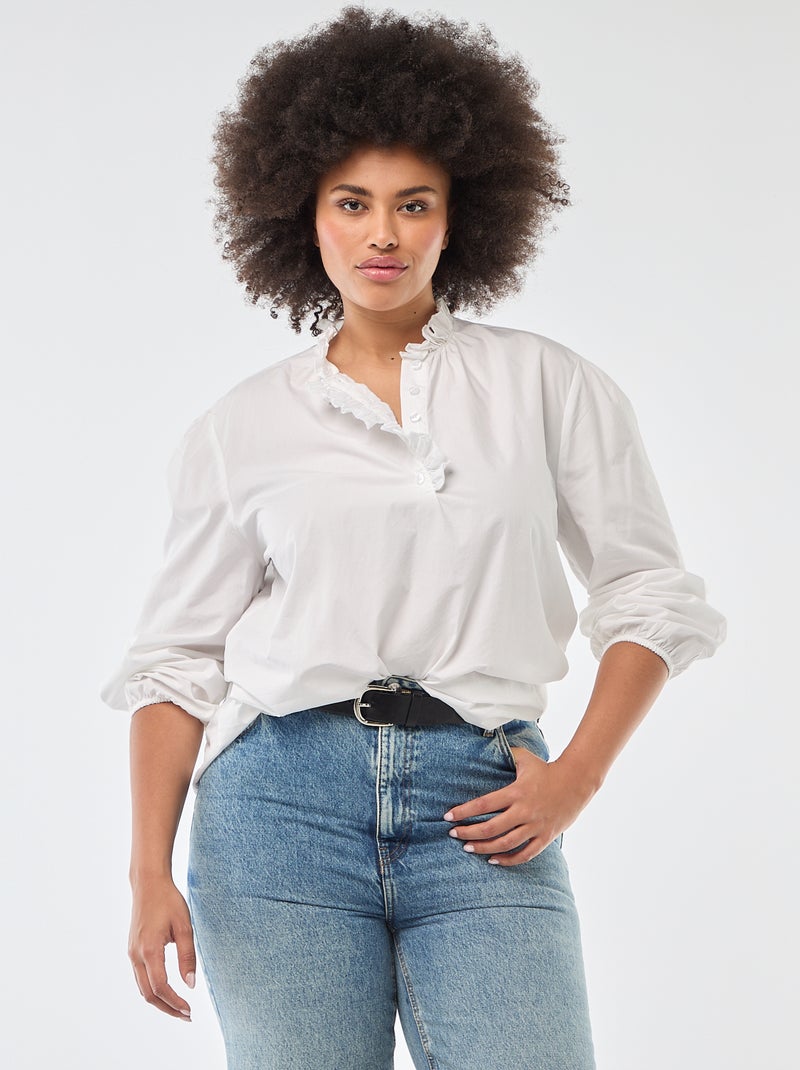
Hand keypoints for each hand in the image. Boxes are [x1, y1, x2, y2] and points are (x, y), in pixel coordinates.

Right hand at [128, 874, 196, 1019]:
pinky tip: (167, 991)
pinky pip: (140, 977)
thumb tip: (191, 984)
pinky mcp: (132, 950)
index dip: (175, 1002)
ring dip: (160, 1001)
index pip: (160, 987)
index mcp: (149, 950)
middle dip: (167, 1008)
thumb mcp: (184, 926)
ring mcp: (132, 953)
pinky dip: (152, 989)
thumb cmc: (169, 901)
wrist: (148, 884)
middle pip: (148, 994)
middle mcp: (136, 955)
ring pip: (142, 988)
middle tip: (186, 1015)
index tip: (189, 1010)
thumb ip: (187, 956)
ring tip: (179, 1007)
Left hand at [443, 747, 595, 865]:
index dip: (464, 812)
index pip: (484, 805)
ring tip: (468, 848)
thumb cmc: (547, 769)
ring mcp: (535, 826)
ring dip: (484, 848)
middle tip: (453, 834)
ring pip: (506, 844)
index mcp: (516, 792)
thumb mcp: (525, 758)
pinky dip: (508, 860)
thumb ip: (506, 754)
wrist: (577, 781)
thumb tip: (486, 746)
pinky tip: (493, 860)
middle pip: (491, 828)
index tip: (448, 817)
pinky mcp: (545, 837)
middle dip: (469, 832)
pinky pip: (525, 854)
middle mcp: (524, 811)